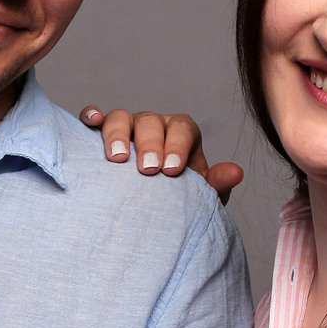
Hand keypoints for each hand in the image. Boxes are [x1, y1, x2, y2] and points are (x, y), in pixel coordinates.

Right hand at [81, 106, 243, 201]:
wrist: (152, 211)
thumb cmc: (177, 200)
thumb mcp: (200, 196)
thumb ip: (216, 183)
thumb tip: (236, 172)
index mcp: (182, 134)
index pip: (183, 128)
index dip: (178, 145)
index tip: (172, 170)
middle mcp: (154, 125)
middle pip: (151, 122)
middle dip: (150, 144)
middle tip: (149, 170)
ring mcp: (127, 128)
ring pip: (121, 117)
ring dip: (118, 134)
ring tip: (117, 159)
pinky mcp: (102, 135)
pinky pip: (94, 119)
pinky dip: (91, 116)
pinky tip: (91, 122)